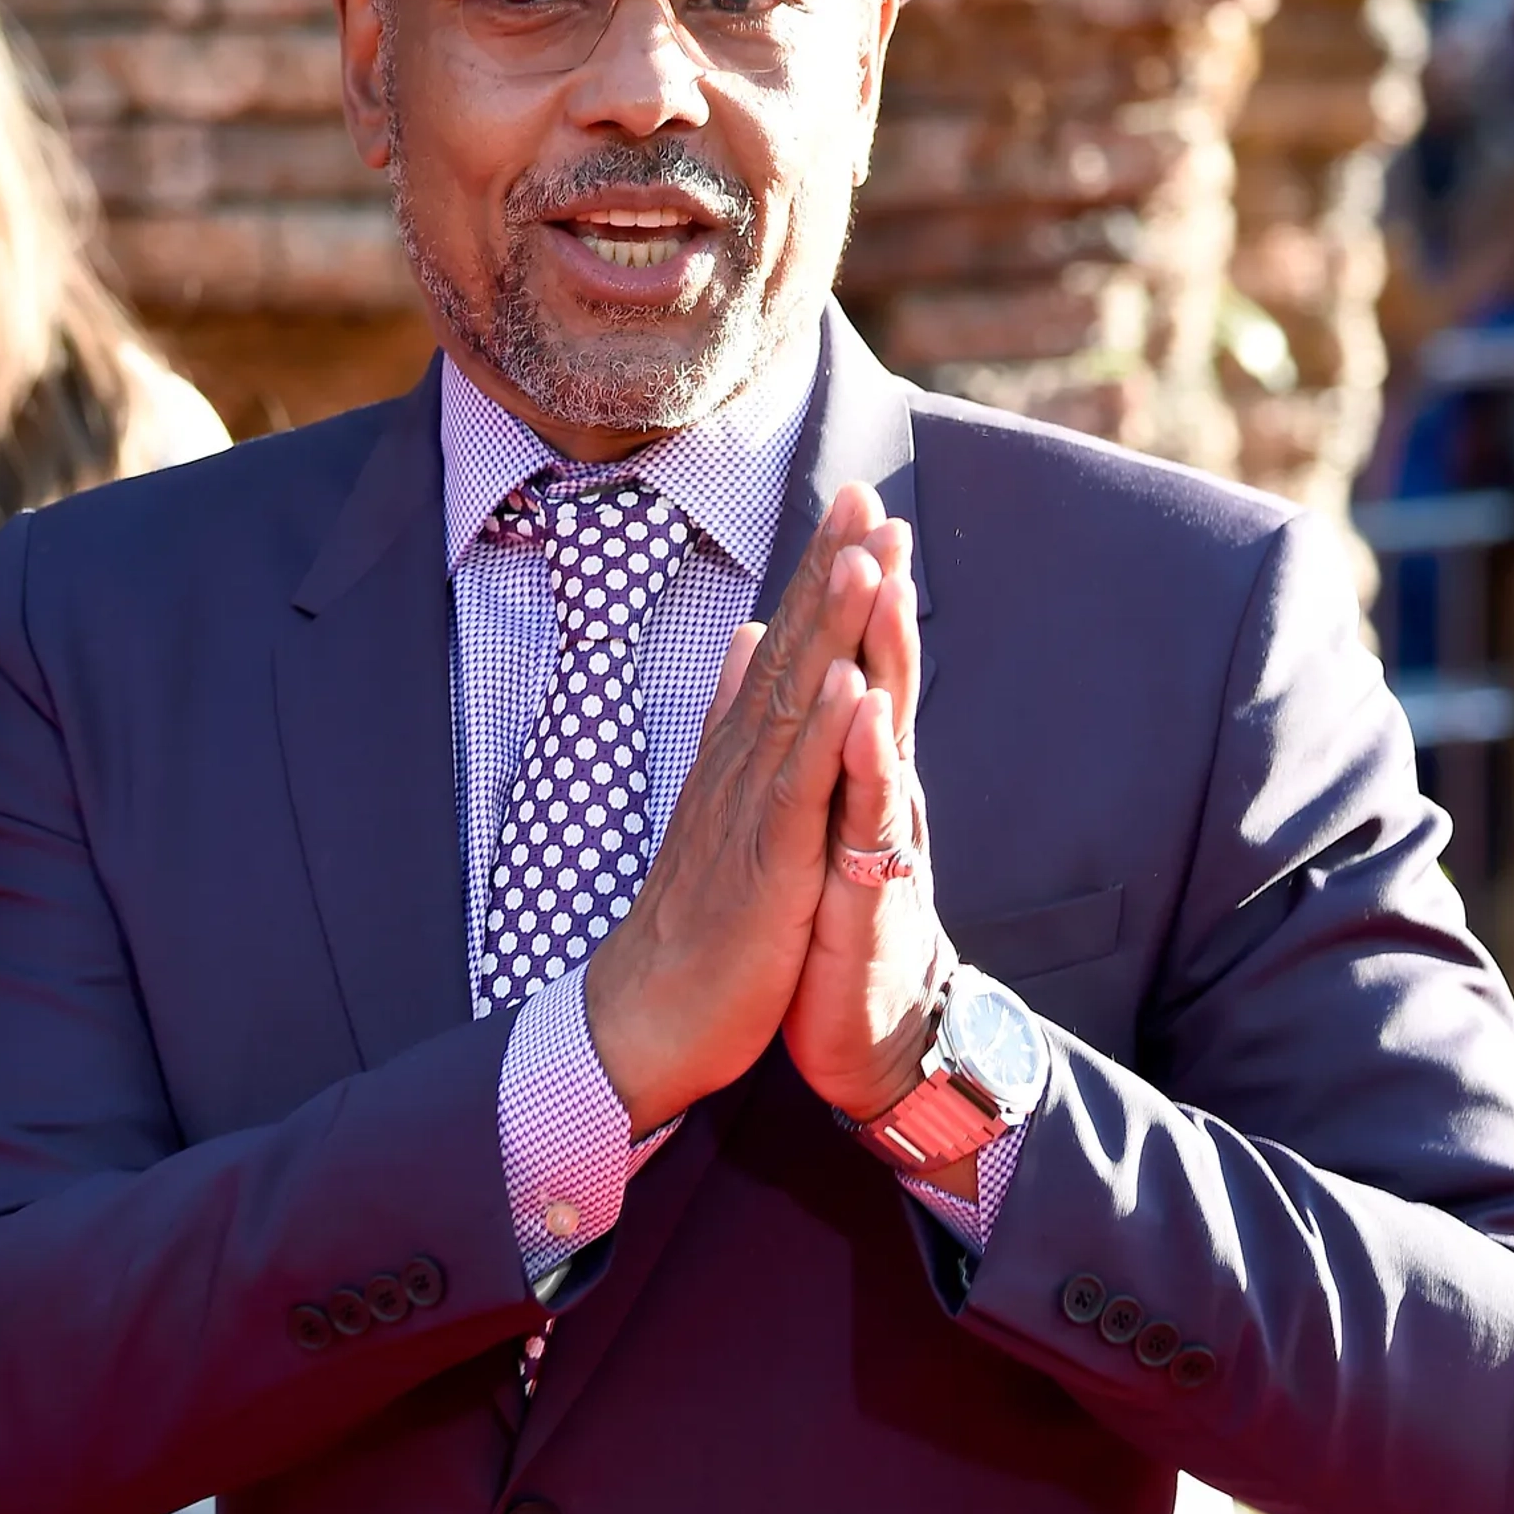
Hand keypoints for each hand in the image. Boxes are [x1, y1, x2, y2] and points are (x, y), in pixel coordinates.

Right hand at [583, 481, 946, 1134]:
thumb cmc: (691, 919)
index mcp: (740, 756)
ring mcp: (749, 814)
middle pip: (791, 653)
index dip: (819, 572)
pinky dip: (822, 736)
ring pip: (795, 705)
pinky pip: (796, 793)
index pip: (784, 646)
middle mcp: (741, 769)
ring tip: (865, 557)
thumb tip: (744, 637)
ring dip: (830, 629)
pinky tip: (847, 683)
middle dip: (831, 572)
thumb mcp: (718, 803)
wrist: (644, 1017)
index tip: (856, 503)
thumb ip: (733, 716)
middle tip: (869, 496)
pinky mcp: (764, 868)